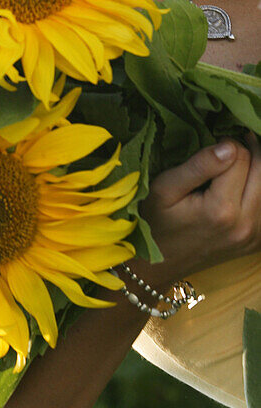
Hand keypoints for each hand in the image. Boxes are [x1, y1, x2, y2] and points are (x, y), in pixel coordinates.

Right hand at [134, 134, 260, 287]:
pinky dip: (254, 189)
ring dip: (253, 171)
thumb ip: (198, 166)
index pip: (240, 157)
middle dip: (246, 153)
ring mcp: (255, 236)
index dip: (225, 144)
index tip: (209, 147)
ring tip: (231, 166)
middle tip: (224, 150)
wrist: (159, 263)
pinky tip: (236, 187)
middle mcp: (245, 225)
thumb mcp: (164, 189)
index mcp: (221, 210)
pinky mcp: (258, 242)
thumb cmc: (155, 222)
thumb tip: (229, 147)